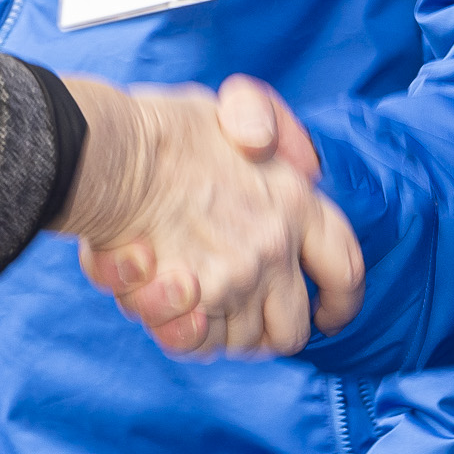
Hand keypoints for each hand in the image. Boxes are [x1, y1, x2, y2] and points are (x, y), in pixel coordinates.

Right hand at [56, 76, 363, 357]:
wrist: (109, 152)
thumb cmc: (162, 129)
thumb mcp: (231, 109)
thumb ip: (271, 129)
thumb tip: (302, 165)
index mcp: (295, 201)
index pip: (344, 268)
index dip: (341, 299)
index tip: (329, 313)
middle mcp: (275, 248)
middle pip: (292, 327)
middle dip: (266, 328)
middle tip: (235, 310)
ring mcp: (238, 279)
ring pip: (241, 341)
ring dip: (215, 327)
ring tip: (182, 290)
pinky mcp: (196, 304)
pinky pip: (198, 344)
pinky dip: (180, 331)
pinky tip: (158, 296)